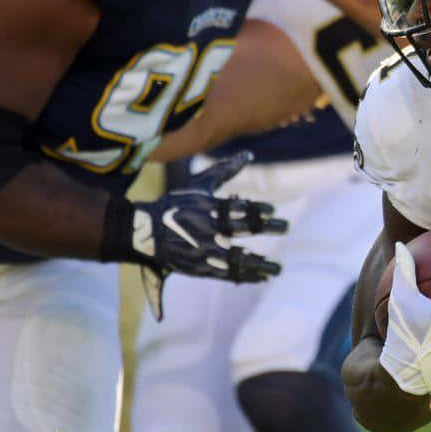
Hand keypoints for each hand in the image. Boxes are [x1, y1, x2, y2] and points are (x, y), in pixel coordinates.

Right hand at [128, 151, 286, 317]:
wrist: (145, 232)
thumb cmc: (175, 204)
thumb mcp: (199, 185)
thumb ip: (225, 170)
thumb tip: (249, 154)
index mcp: (208, 207)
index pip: (238, 208)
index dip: (256, 210)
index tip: (272, 211)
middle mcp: (208, 229)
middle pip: (242, 228)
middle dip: (266, 227)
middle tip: (286, 227)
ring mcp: (204, 250)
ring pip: (237, 258)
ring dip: (260, 263)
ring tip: (277, 268)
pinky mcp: (200, 268)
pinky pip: (226, 274)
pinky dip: (245, 276)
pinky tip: (261, 277)